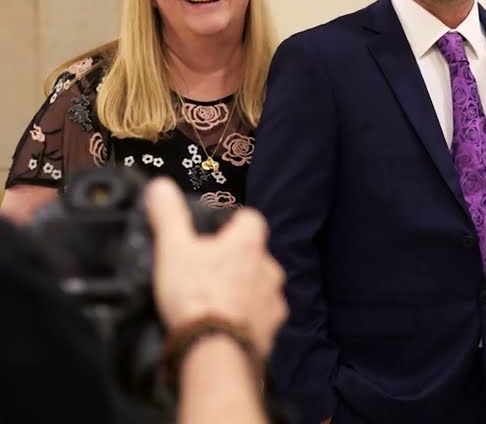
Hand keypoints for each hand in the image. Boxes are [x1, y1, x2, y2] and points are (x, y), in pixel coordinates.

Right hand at [146, 177, 286, 356]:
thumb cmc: (197, 297)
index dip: (230, 222)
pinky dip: (245, 317)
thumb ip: (168, 215)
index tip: (212, 231)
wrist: (214, 349)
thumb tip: (161, 187)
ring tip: (213, 300)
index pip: (249, 218)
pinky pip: (261, 316)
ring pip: (259, 286)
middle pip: (254, 254)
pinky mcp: (271, 327)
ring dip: (242, 289)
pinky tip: (224, 323)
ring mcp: (273, 298)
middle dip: (234, 260)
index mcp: (249, 242)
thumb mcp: (173, 248)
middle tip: (206, 271)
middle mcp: (269, 267)